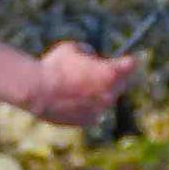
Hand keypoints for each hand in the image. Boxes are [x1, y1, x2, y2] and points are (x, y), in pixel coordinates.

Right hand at [21, 43, 137, 127]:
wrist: (37, 91)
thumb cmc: (54, 65)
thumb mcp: (72, 48)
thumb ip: (87, 53)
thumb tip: (90, 59)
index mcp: (110, 72)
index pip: (131, 65)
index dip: (127, 61)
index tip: (126, 60)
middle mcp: (110, 93)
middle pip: (121, 84)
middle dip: (114, 78)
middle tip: (101, 72)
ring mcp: (100, 109)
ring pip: (106, 99)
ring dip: (99, 92)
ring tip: (81, 84)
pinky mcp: (88, 121)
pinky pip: (94, 111)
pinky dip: (88, 106)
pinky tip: (75, 99)